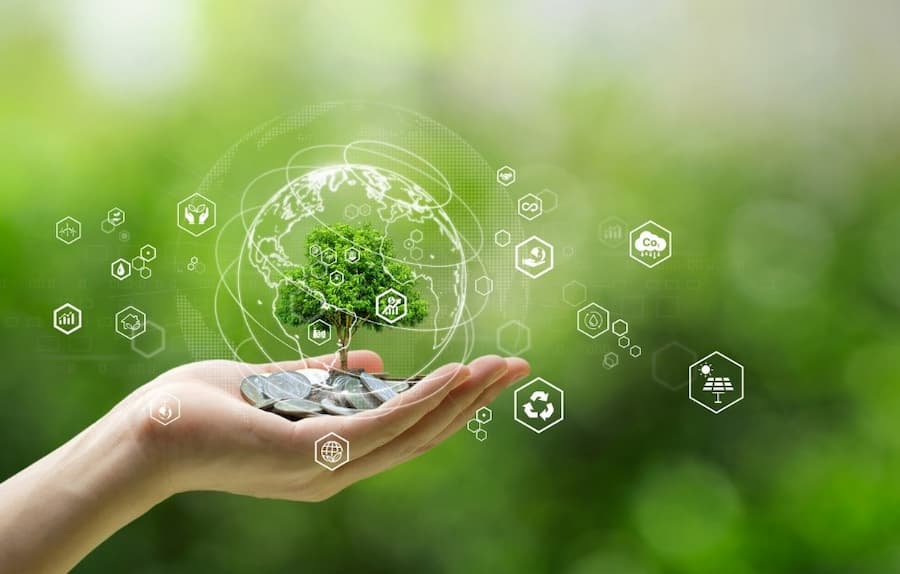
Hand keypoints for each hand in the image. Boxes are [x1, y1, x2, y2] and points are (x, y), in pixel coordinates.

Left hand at [134, 351, 529, 500]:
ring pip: (410, 433)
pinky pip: (377, 426)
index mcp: (331, 455)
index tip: (484, 372)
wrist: (146, 433)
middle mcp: (337, 471)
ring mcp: (325, 468)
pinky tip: (450, 376)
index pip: (404, 431)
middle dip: (472, 402)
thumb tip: (376, 360)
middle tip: (516, 368)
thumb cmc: (204, 409)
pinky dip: (419, 400)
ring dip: (458, 399)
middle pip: (421, 436)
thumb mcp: (277, 385)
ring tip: (498, 368)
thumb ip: (325, 378)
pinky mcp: (309, 454)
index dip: (449, 404)